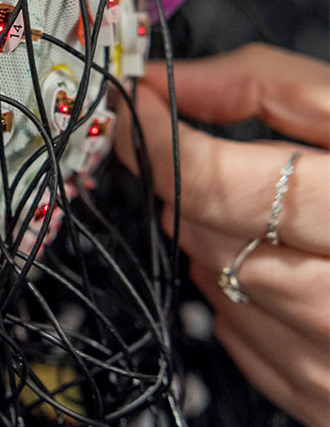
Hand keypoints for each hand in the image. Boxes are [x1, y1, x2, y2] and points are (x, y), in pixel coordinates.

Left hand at [114, 43, 329, 426]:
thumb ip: (273, 88)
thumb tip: (173, 85)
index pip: (227, 180)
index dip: (164, 142)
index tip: (141, 111)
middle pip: (215, 234)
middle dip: (189, 187)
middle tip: (201, 156)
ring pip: (222, 285)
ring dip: (216, 239)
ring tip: (266, 211)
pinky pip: (245, 341)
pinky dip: (244, 295)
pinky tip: (284, 265)